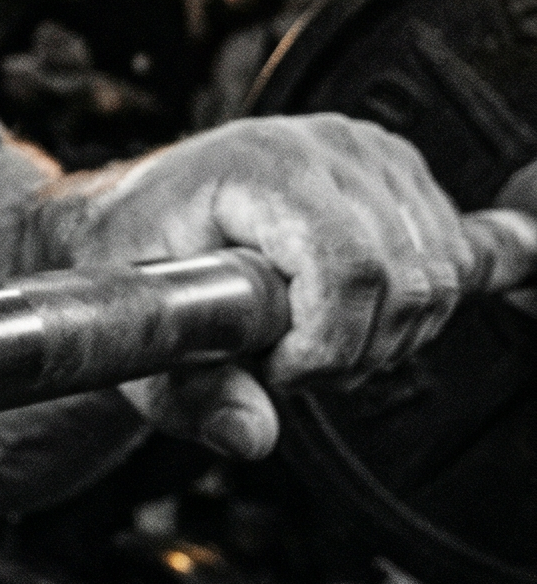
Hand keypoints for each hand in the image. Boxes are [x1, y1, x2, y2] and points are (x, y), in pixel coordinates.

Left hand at [41, 114, 476, 458]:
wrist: (134, 211)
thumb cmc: (134, 261)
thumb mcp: (144, 337)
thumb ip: (197, 396)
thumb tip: (251, 436)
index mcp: (259, 167)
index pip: (350, 268)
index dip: (328, 343)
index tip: (277, 370)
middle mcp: (324, 147)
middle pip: (405, 279)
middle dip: (356, 350)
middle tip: (291, 365)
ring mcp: (369, 153)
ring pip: (436, 276)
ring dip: (386, 335)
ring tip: (313, 341)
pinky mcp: (397, 170)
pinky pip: (448, 261)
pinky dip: (409, 310)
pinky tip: (347, 316)